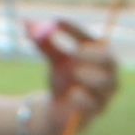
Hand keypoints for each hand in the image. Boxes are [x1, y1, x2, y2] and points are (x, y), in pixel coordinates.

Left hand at [28, 13, 117, 134]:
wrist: (58, 110)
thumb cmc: (62, 80)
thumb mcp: (54, 59)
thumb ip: (44, 43)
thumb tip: (26, 23)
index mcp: (99, 56)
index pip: (93, 38)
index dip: (76, 30)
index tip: (57, 22)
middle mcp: (107, 73)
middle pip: (109, 59)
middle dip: (93, 54)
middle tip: (76, 51)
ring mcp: (105, 93)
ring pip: (103, 82)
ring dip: (88, 75)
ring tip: (74, 72)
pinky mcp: (97, 111)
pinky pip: (93, 103)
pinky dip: (81, 97)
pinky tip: (72, 94)